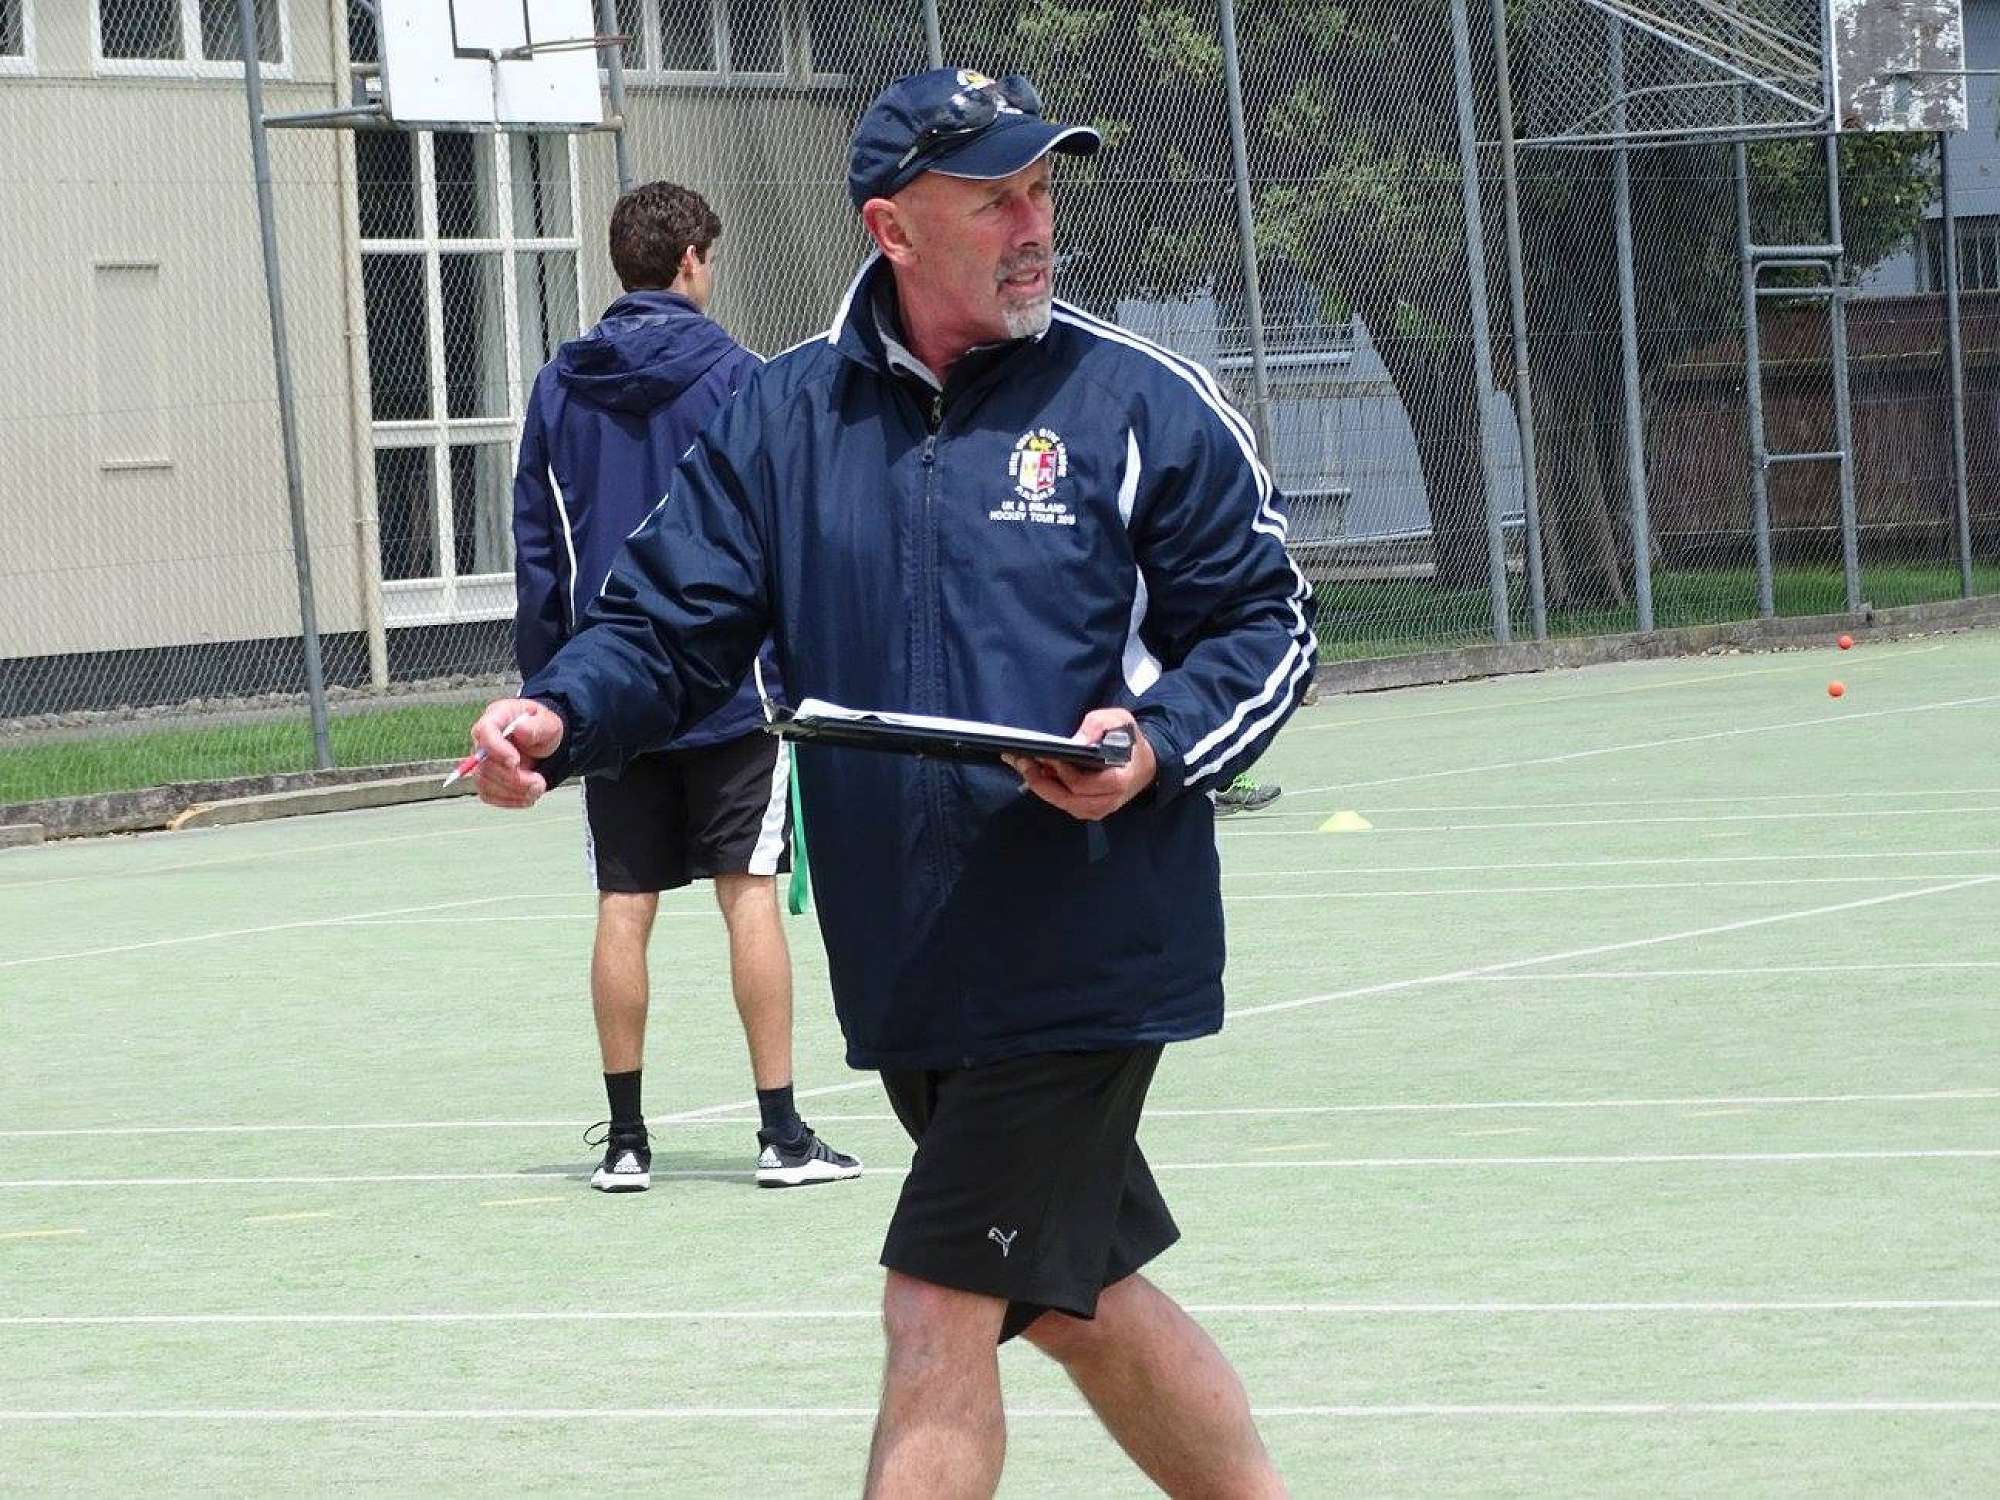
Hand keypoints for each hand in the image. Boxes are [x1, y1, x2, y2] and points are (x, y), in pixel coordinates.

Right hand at [469, 697, 564, 808]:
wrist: (544, 743)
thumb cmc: (543, 728)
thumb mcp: (548, 723)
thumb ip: (536, 726)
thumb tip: (520, 730)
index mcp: (497, 717)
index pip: (484, 731)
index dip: (496, 749)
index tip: (515, 762)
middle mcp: (483, 739)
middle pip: (484, 764)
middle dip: (514, 778)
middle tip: (539, 782)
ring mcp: (482, 761)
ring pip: (485, 783)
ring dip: (514, 791)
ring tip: (538, 787)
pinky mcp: (486, 778)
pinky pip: (489, 795)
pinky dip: (511, 799)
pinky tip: (528, 794)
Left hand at [1002, 707, 1157, 822]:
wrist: (1144, 764)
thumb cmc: (1130, 741)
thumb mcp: (1120, 720)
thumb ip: (1099, 724)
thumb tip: (1077, 741)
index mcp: (1118, 781)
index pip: (1082, 784)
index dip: (1061, 771)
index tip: (1044, 754)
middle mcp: (1108, 801)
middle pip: (1067, 799)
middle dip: (1040, 780)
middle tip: (1021, 761)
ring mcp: (1099, 810)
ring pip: (1063, 804)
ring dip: (1041, 786)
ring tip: (1023, 765)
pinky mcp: (1090, 811)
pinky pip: (1065, 804)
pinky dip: (1049, 790)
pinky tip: (1037, 773)